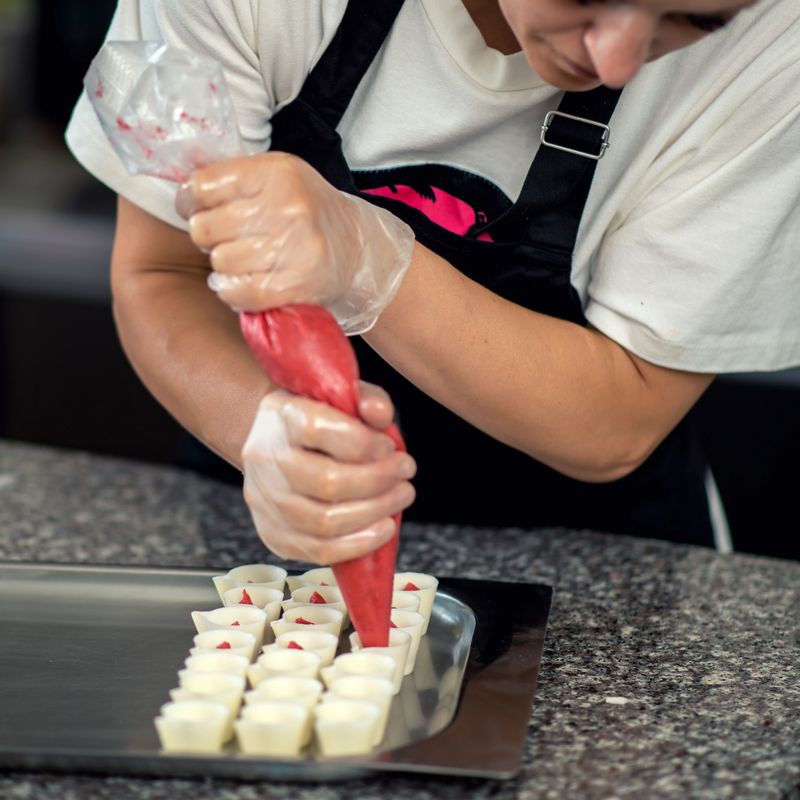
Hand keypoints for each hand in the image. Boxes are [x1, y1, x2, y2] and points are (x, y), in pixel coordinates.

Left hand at [175, 152, 414, 333]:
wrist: (357, 250)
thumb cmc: (307, 211)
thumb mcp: (278, 177)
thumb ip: (233, 178)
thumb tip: (181, 193)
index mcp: (277, 173)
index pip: (202, 186)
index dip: (190, 200)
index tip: (197, 207)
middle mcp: (288, 208)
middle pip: (205, 228)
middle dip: (209, 236)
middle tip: (227, 238)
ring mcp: (294, 249)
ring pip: (220, 262)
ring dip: (224, 265)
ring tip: (244, 260)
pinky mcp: (296, 286)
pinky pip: (239, 293)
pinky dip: (233, 291)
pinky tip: (244, 282)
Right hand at [242, 382, 416, 563]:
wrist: (276, 443)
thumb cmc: (318, 416)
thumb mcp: (341, 394)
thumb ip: (366, 398)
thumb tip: (380, 413)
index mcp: (282, 416)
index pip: (318, 430)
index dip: (363, 443)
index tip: (389, 447)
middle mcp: (267, 459)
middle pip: (326, 482)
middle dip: (378, 481)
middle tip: (405, 472)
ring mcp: (266, 501)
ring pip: (325, 522)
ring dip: (375, 512)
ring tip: (401, 496)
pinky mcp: (274, 535)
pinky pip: (319, 551)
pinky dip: (359, 544)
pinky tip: (383, 527)